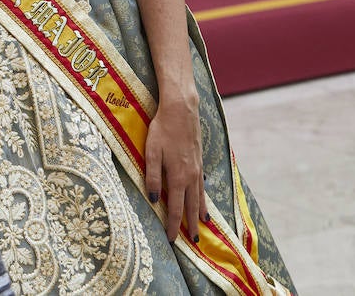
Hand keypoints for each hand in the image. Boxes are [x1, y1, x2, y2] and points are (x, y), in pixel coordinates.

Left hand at [144, 92, 206, 242]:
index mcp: (178, 177)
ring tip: (202, 226)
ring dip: (199, 213)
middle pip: (190, 207)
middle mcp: (191, 177)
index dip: (173, 226)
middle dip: (190, 225)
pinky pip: (202, 185)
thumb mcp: (151, 153)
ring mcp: (197, 169)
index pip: (175, 208)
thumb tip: (153, 199)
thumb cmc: (162, 130)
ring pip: (199, 197)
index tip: (172, 240)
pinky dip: (203, 197)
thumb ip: (152, 177)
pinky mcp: (199, 161)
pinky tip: (203, 199)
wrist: (182, 111)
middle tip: (192, 242)